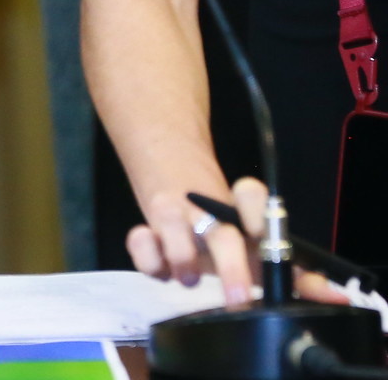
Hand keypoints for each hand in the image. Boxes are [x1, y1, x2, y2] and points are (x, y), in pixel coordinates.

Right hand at [127, 177, 349, 306]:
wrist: (172, 178)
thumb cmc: (224, 228)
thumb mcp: (257, 246)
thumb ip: (294, 274)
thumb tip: (334, 296)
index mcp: (238, 212)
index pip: (249, 193)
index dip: (255, 210)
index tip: (258, 232)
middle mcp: (208, 212)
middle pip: (221, 233)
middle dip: (230, 266)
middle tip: (236, 295)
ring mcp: (175, 216)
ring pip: (174, 231)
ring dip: (182, 261)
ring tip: (189, 278)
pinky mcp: (146, 228)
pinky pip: (139, 241)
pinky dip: (147, 258)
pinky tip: (159, 268)